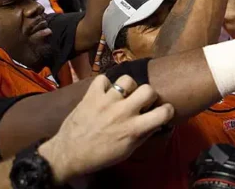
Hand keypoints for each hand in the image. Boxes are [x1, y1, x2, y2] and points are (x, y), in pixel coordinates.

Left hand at [38, 75, 173, 183]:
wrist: (68, 154)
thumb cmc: (100, 155)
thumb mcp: (127, 151)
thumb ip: (144, 134)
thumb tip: (158, 122)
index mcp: (134, 129)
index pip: (164, 112)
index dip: (166, 110)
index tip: (162, 111)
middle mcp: (123, 112)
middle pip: (148, 89)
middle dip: (148, 95)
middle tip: (141, 102)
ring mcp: (106, 101)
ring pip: (127, 80)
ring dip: (127, 88)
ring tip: (122, 95)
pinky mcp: (91, 95)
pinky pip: (103, 79)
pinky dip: (104, 85)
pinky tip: (104, 93)